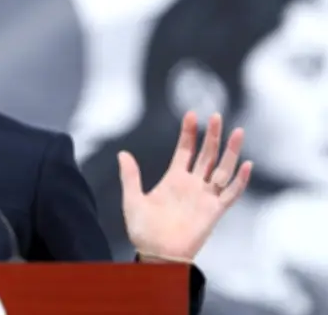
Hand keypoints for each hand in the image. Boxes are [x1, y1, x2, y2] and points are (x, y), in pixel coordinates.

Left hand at [118, 112, 251, 260]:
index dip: (189, 133)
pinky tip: (246, 164)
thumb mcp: (132, 199)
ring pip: (222, 169)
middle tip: (216, 116)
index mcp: (174, 179)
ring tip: (237, 131)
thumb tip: (122, 153)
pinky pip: (231, 193)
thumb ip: (130, 176)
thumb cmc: (143, 230)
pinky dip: (239, 180)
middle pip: (206, 155)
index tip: (191, 114)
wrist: (155, 254)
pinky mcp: (214, 211)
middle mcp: (192, 185)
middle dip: (212, 135)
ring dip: (230, 151)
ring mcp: (204, 197)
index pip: (185, 150)